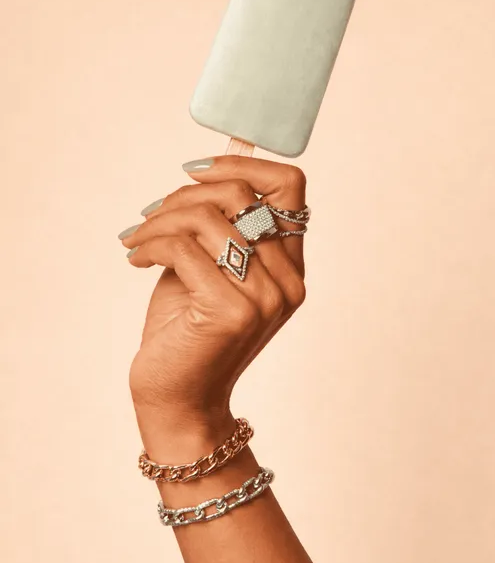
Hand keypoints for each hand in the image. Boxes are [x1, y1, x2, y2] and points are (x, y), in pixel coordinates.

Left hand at [121, 156, 306, 437]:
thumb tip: (202, 171)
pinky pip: (184, 248)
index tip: (197, 171)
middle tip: (152, 214)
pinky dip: (150, 245)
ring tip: (137, 239)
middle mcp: (288, 280)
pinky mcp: (232, 311)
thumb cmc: (188, 330)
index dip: (244, 164)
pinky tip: (135, 259)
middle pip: (243, 194)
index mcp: (289, 266)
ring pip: (208, 217)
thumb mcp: (209, 267)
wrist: (178, 398)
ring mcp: (265, 298)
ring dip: (160, 221)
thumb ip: (217, 226)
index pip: (290, 187)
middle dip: (185, 194)